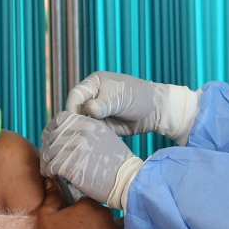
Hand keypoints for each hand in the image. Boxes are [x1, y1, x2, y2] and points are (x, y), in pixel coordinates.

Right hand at [31, 180, 134, 228]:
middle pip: (107, 213)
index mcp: (89, 203)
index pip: (94, 201)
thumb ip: (52, 195)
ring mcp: (114, 228)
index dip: (89, 210)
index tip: (84, 217)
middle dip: (102, 220)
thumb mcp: (46, 213)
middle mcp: (105, 212)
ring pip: (120, 226)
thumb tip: (50, 180)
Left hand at [39, 112, 143, 209]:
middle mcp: (79, 131)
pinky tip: (54, 176)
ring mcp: (72, 147)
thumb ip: (85, 131)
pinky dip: (48, 172)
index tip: (51, 141)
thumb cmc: (116, 163)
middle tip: (49, 159)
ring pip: (48, 152)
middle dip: (47, 149)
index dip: (52, 129)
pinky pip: (49, 167)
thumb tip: (64, 135)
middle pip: (51, 136)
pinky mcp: (68, 164)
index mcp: (88, 122)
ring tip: (51, 169)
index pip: (60, 119)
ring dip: (47, 162)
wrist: (126, 180)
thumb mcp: (103, 137)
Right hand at [66, 71, 200, 141]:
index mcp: (93, 84)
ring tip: (84, 140)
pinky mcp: (102, 126)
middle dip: (75, 121)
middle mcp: (92, 98)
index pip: (76, 95)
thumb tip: (88, 109)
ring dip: (82, 131)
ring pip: (81, 122)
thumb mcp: (121, 97)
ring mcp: (96, 113)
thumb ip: (104, 104)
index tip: (73, 120)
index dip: (72, 107)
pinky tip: (91, 144)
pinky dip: (91, 137)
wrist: (156, 111)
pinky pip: (92, 132)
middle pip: (75, 110)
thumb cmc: (139, 96)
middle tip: (77, 133)